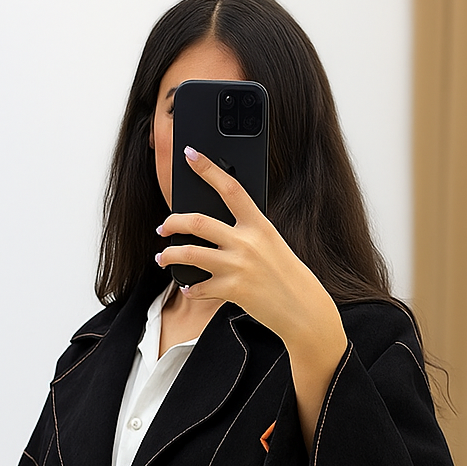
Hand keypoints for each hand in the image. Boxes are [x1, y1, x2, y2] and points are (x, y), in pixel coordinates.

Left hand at [156, 148, 346, 449]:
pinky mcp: (233, 290)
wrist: (305, 311)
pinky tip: (188, 288)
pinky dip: (190, 288)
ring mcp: (239, 267)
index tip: (190, 155)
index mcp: (259, 225)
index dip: (208, 168)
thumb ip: (248, 234)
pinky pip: (200, 287)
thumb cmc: (289, 277)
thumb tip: (217, 230)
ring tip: (162, 257)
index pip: (230, 188)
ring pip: (190, 254)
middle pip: (198, 222)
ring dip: (170, 255)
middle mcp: (247, 242)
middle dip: (173, 221)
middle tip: (163, 225)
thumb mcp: (273, 245)